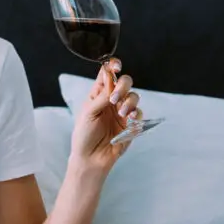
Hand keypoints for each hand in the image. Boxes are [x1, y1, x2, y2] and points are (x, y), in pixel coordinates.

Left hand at [70, 58, 140, 174]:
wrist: (91, 158)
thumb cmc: (84, 134)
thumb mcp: (88, 113)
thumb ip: (101, 97)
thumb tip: (112, 81)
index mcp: (97, 94)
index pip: (107, 74)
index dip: (112, 66)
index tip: (117, 65)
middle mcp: (111, 100)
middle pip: (124, 82)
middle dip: (123, 86)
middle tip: (114, 98)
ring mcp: (122, 111)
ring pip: (134, 96)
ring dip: (129, 102)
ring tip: (122, 113)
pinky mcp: (131, 124)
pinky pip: (139, 113)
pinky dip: (136, 113)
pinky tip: (130, 119)